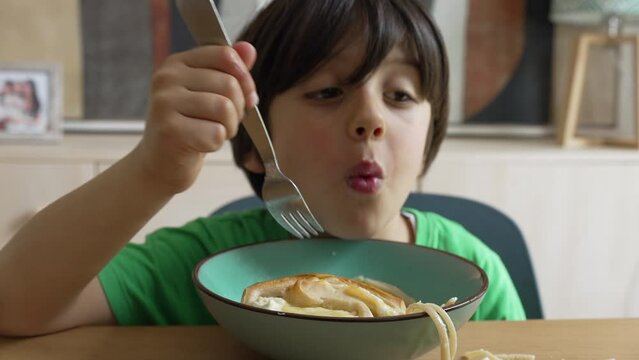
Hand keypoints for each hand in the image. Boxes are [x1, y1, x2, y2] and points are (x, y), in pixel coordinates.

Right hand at [134, 42, 257, 193]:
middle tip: (224, 122)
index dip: (244, 78)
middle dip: (238, 109)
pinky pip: (216, 133)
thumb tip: (248, 49)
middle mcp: (167, 78)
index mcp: (177, 63)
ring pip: (225, 108)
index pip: (225, 55)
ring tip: (214, 132)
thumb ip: (229, 71)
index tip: (245, 96)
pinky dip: (217, 143)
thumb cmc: (189, 127)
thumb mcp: (210, 94)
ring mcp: (164, 103)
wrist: (160, 164)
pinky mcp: (169, 130)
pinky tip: (201, 144)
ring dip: (229, 127)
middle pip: (229, 84)